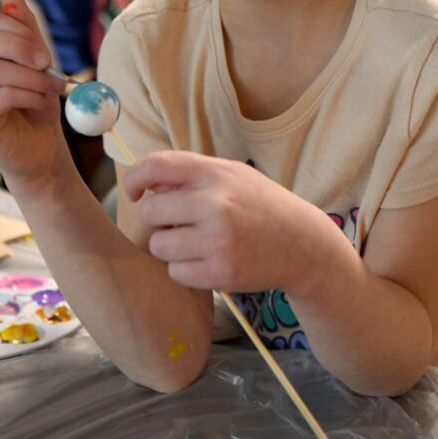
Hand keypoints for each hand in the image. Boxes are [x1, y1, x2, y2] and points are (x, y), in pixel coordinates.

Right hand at [0, 0, 66, 185]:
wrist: (40, 151)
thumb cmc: (35, 105)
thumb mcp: (35, 62)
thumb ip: (24, 29)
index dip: (20, 31)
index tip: (44, 52)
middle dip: (20, 45)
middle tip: (47, 61)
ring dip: (33, 77)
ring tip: (54, 88)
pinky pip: (1, 95)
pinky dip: (30, 95)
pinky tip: (43, 104)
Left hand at [124, 151, 318, 292]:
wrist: (303, 243)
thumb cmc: (260, 206)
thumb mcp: (232, 175)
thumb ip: (192, 175)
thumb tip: (146, 186)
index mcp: (216, 173)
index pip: (156, 165)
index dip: (134, 178)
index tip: (134, 192)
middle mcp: (215, 203)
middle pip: (151, 211)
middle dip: (158, 220)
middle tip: (180, 224)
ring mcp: (218, 239)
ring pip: (159, 246)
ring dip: (171, 247)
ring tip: (198, 243)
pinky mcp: (221, 272)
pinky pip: (176, 272)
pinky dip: (186, 270)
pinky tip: (209, 261)